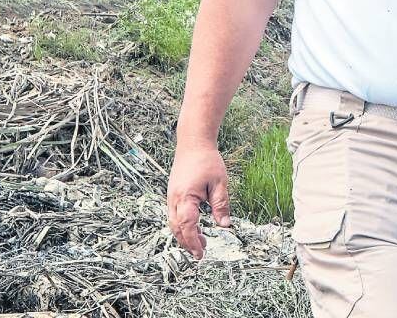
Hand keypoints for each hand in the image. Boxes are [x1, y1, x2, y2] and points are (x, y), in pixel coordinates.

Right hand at [167, 142, 231, 258]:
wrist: (193, 143)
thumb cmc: (207, 161)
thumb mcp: (219, 183)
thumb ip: (221, 205)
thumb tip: (224, 225)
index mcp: (185, 197)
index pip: (187, 226)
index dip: (193, 242)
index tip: (201, 253)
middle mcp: (174, 199)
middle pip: (177, 228)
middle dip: (187, 243)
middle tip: (200, 253)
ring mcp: (171, 197)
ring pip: (173, 223)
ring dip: (184, 235)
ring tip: (200, 242)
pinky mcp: (173, 194)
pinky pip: (174, 215)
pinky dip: (182, 225)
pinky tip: (194, 227)